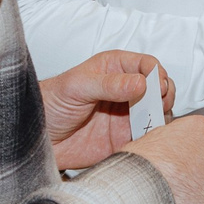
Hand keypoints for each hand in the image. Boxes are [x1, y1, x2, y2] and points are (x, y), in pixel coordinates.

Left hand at [42, 50, 171, 170]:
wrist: (38, 137)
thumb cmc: (51, 103)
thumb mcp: (77, 87)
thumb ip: (109, 84)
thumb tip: (141, 82)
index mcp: (115, 69)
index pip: (147, 65)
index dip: (157, 74)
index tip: (158, 87)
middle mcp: (125, 90)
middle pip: (160, 88)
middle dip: (165, 96)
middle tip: (159, 106)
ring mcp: (127, 115)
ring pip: (158, 113)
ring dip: (162, 117)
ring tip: (153, 124)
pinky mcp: (125, 138)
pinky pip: (148, 137)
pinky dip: (153, 138)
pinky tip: (146, 139)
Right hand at [122, 115, 203, 203]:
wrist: (136, 200)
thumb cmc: (135, 172)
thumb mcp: (145, 144)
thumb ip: (166, 148)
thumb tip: (162, 157)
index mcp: (199, 129)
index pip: (201, 140)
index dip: (186, 156)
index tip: (177, 165)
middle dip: (199, 178)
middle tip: (176, 188)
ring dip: (199, 201)